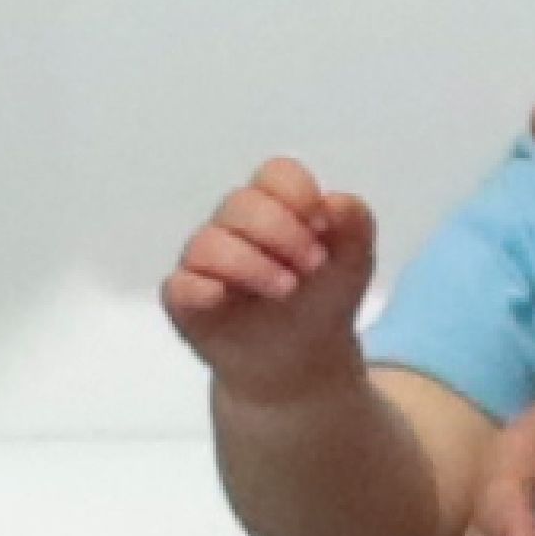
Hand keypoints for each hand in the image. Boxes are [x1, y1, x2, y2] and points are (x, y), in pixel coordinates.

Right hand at [164, 161, 376, 401]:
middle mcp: (234, 227)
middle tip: (314, 265)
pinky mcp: (186, 300)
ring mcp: (206, 262)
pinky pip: (179, 284)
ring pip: (209, 242)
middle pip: (241, 203)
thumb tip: (336, 201)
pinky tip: (224, 297)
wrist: (305, 360)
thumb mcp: (353, 262)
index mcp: (276, 208)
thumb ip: (354, 226)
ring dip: (253, 264)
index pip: (276, 175)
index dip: (298, 194)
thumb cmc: (321, 299)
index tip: (323, 226)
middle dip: (283, 232)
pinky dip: (201, 287)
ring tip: (287, 289)